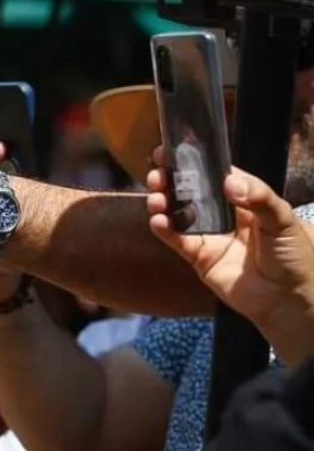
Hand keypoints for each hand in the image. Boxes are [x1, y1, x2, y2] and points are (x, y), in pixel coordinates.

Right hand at [148, 164, 313, 339]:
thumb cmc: (295, 255)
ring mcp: (210, 235)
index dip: (194, 162)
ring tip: (155, 196)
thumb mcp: (283, 220)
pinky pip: (178, 240)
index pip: (215, 174)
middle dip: (171, 180)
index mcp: (245, 199)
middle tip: (157, 173)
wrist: (290, 299)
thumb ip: (259, 197)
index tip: (172, 151)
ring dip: (164, 202)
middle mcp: (224, 214)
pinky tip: (158, 220)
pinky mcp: (200, 257)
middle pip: (191, 192)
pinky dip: (165, 230)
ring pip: (179, 213)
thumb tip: (229, 182)